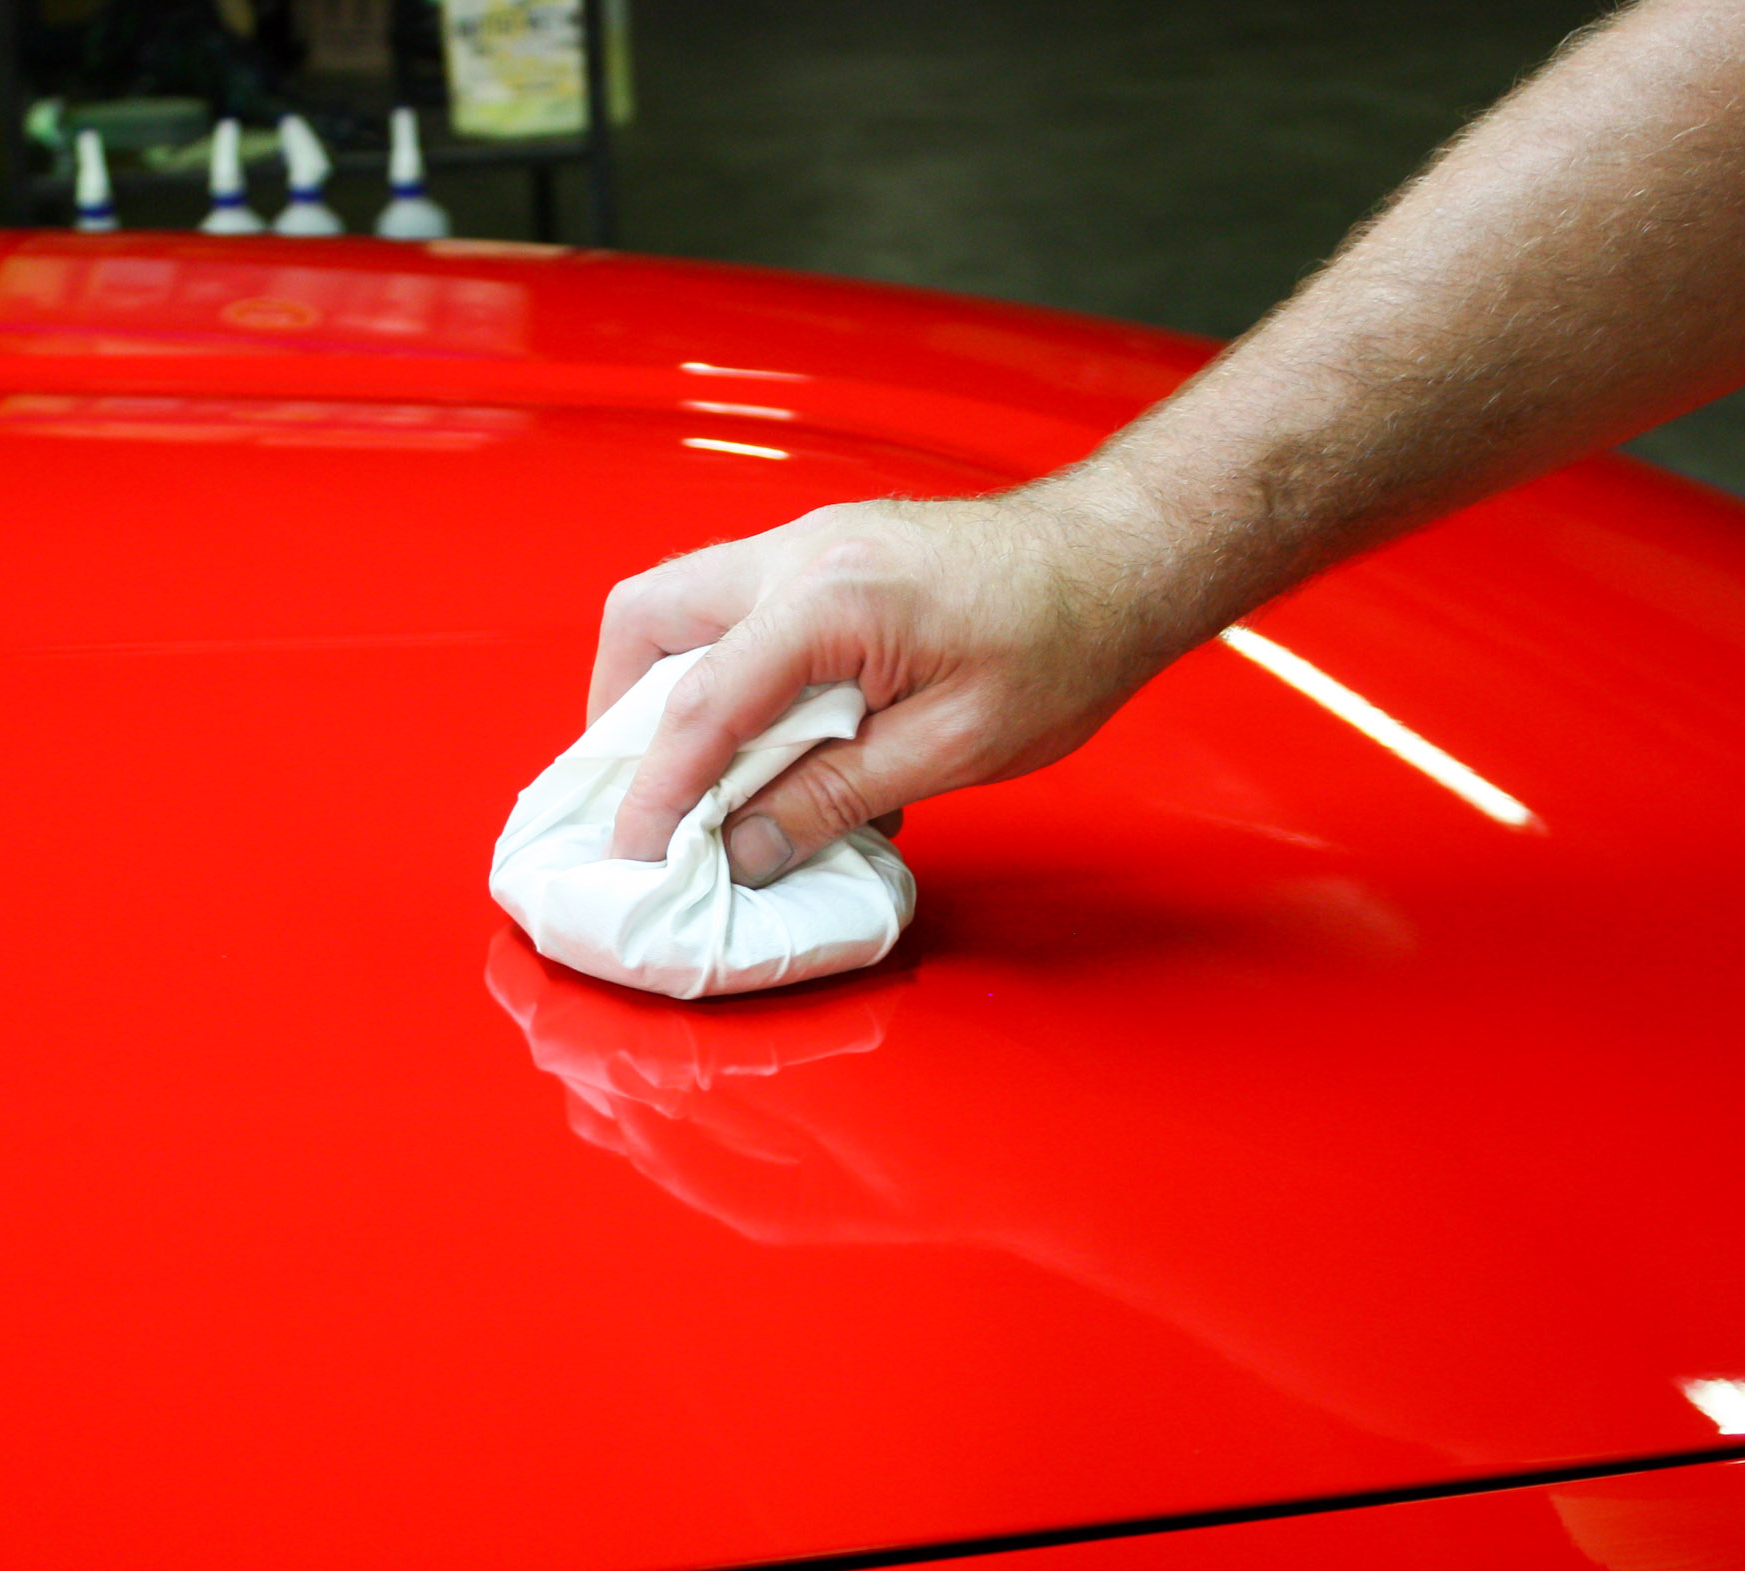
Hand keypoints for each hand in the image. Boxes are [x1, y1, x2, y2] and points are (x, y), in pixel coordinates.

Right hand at [590, 484, 1203, 883]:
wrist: (1122, 558)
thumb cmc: (1065, 641)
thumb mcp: (954, 749)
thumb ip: (836, 797)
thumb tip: (746, 849)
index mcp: (832, 597)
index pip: (702, 704)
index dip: (656, 791)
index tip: (634, 856)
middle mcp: (802, 550)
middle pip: (648, 617)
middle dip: (621, 713)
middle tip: (642, 799)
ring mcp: (812, 540)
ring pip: (685, 606)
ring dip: (672, 692)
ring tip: (700, 779)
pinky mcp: (831, 554)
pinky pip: (739, 611)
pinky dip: (728, 674)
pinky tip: (773, 743)